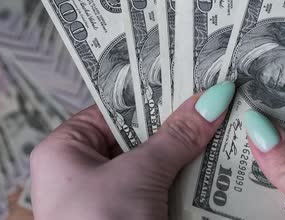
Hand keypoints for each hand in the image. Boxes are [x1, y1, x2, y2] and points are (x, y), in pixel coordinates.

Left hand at [29, 81, 235, 219]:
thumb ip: (176, 135)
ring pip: (154, 163)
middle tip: (212, 103)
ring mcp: (107, 197)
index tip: (188, 78)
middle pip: (137, 135)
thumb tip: (212, 99)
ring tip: (220, 127)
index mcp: (64, 149)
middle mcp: (82, 171)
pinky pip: (161, 188)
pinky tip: (214, 166)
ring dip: (185, 153)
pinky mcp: (131, 217)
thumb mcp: (139, 174)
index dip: (151, 93)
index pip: (113, 107)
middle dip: (175, 124)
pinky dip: (184, 180)